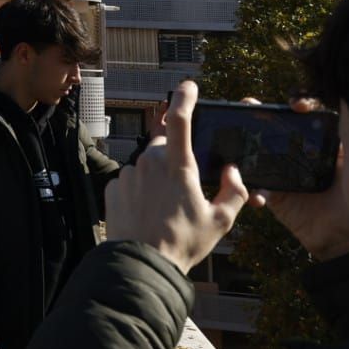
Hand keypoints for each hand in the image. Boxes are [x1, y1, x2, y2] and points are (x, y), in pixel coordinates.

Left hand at [105, 80, 248, 275]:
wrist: (142, 264)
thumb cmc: (183, 243)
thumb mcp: (220, 221)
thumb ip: (234, 191)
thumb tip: (233, 171)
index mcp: (179, 166)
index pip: (181, 120)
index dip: (185, 98)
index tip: (188, 85)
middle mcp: (150, 163)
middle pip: (166, 148)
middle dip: (176, 161)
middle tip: (184, 192)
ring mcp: (129, 174)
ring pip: (148, 166)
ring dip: (157, 179)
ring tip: (165, 211)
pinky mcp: (114, 186)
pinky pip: (131, 181)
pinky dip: (140, 191)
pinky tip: (147, 213)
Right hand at [245, 96, 348, 260]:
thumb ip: (348, 140)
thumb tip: (347, 111)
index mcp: (320, 142)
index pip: (307, 114)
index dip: (300, 101)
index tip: (298, 106)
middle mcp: (299, 153)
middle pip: (276, 126)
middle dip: (259, 113)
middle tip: (250, 104)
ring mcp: (284, 173)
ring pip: (259, 152)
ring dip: (244, 144)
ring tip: (236, 139)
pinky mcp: (274, 195)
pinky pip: (257, 188)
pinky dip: (253, 191)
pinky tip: (258, 196)